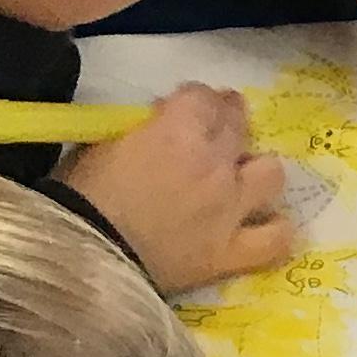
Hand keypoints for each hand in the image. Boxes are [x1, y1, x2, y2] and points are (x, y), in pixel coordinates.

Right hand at [61, 85, 292, 292]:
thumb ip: (139, 130)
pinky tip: (264, 227)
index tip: (183, 107)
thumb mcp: (100, 145)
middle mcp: (215, 166)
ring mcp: (230, 209)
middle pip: (239, 126)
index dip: (195, 99)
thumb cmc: (80, 198)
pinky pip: (276, 239)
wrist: (81, 260)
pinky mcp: (232, 252)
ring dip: (257, 171)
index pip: (203, 97)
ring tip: (242, 177)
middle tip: (218, 127)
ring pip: (271, 175)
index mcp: (178, 133)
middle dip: (228, 119)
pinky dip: (274, 231)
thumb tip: (159, 125)